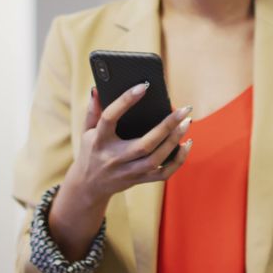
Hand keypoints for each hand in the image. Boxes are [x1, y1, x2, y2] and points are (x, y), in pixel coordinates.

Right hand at [49, 83, 191, 259]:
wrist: (89, 187)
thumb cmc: (90, 151)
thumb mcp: (86, 131)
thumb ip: (92, 110)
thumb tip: (96, 89)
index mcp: (99, 140)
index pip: (110, 117)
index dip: (125, 101)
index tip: (143, 86)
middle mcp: (114, 157)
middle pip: (144, 144)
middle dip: (166, 126)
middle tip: (184, 109)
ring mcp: (128, 171)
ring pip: (156, 159)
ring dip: (174, 141)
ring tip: (187, 122)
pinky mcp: (139, 180)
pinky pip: (163, 173)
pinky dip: (178, 160)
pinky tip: (186, 144)